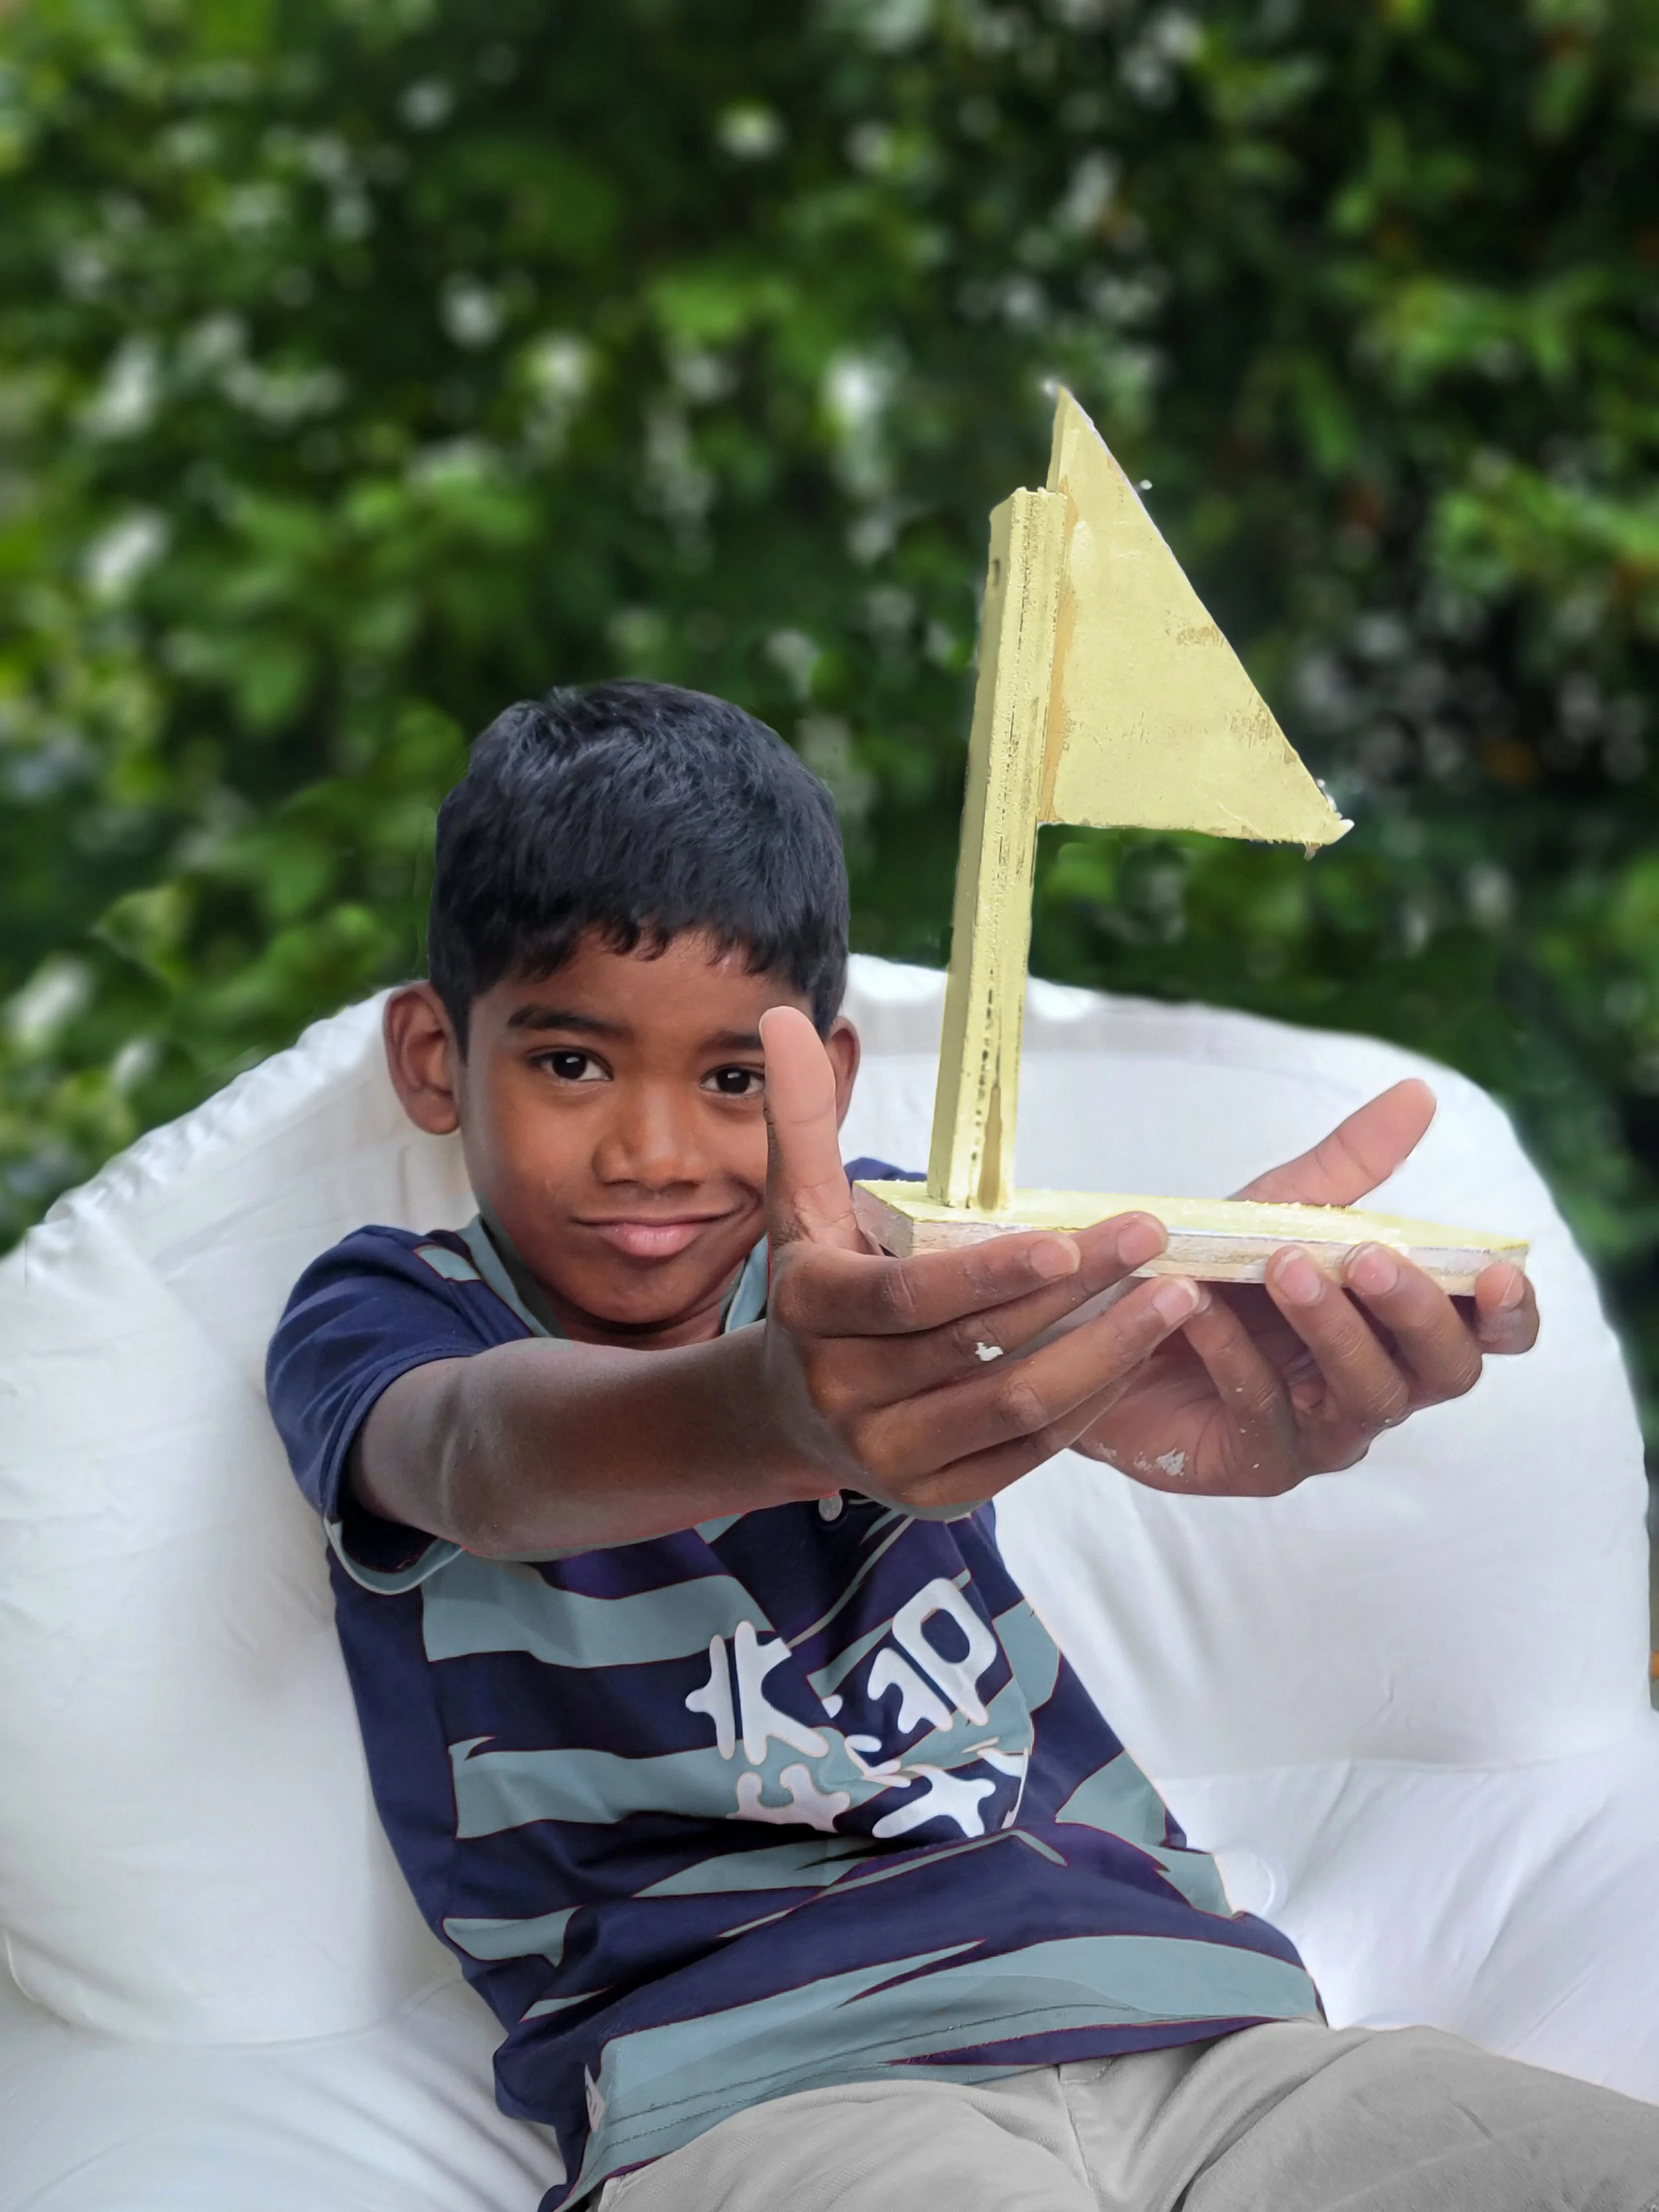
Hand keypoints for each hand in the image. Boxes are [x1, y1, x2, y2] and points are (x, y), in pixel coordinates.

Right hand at [758, 1006, 1202, 1512]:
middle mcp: (842, 1394)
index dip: (992, 1272)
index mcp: (813, 1311)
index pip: (912, 1297)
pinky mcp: (936, 1496)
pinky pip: (1030, 1451)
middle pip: (979, 1348)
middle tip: (1150, 1238)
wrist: (789, 1410)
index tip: (1067, 1236)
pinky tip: (1139, 1351)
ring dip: (1106, 1353)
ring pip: (1017, 1407)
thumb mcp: (799, 1203)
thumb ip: (802, 1114)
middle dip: (1076, 1294)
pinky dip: (1091, 1401)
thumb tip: (783, 1014)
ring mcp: (890, 1457)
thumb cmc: (821, 1283)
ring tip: (1175, 1298)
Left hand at [1076, 1079, 1540, 1496]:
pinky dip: (1235, 1354)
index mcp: (1398, 1326)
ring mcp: (1324, 1432)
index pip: (1486, 1333)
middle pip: (1443, 1370)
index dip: (1507, 1311)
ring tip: (1284, 1266)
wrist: (1099, 1325)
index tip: (1497, 1272)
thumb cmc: (1210, 1267)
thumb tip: (1418, 1093)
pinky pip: (1265, 1413)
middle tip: (1366, 1255)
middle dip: (1413, 1309)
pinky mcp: (1259, 1461)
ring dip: (1332, 1327)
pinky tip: (1200, 1308)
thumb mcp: (1277, 1207)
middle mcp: (1378, 1385)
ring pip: (1367, 1396)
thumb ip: (1349, 1164)